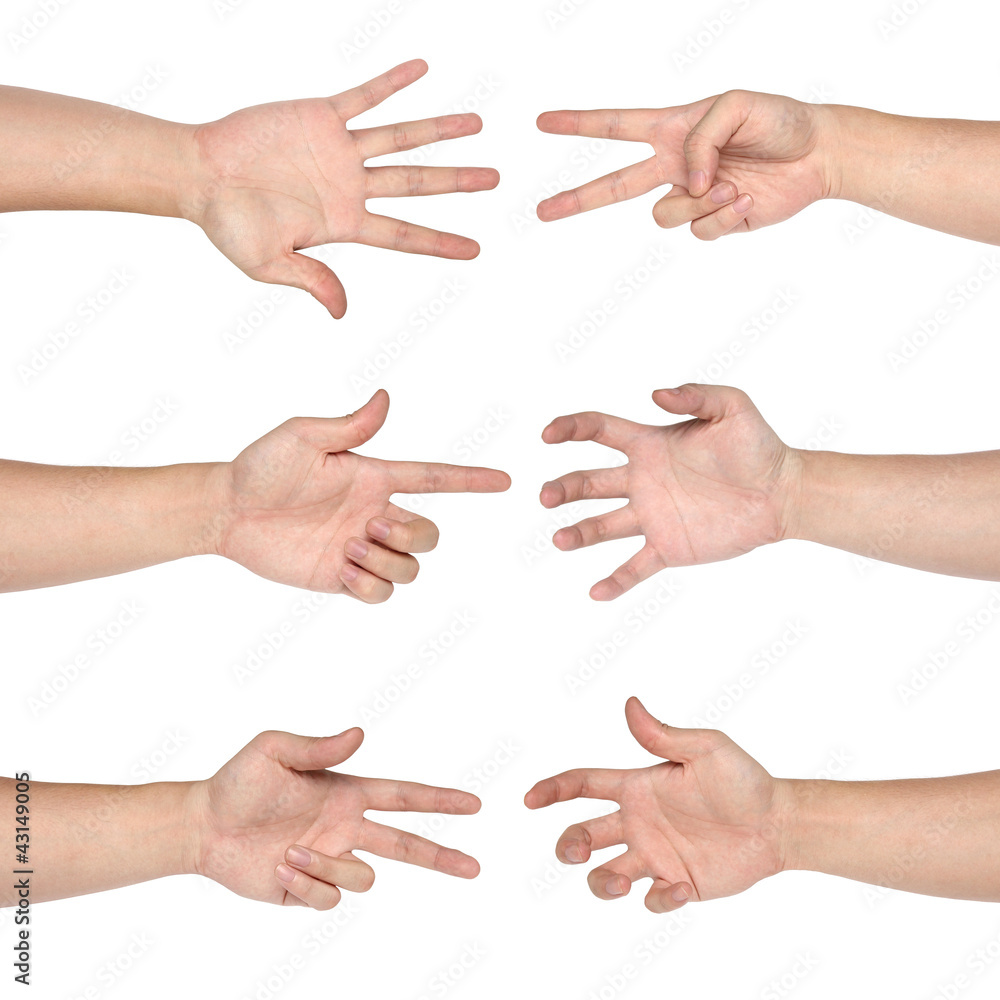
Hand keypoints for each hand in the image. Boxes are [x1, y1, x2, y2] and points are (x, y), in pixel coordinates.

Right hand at [184, 59, 498, 316]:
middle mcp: (350, 186)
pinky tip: (423, 69)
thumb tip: (342, 312)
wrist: (198, 174)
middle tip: (496, 179)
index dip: (440, 241)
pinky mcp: (320, 116)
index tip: (475, 249)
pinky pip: (363, 96)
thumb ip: (312, 281)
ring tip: (478, 123)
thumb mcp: (270, 264)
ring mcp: (338, 150)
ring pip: (401, 138)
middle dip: (457, 182)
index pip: (404, 234)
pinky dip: (391, 83)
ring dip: (438, 130)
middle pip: (417, 183)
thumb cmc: (228, 225)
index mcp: (344, 224)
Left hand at [187, 727, 480, 908]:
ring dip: (330, 868)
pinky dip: (306, 885)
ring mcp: (329, 861)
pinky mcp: (307, 891)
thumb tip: (361, 734)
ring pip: (363, 879)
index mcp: (347, 794)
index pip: (404, 796)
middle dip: (441, 856)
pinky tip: (280, 869)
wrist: (203, 826)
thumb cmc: (238, 781)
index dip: (439, 800)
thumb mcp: (274, 749)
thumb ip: (318, 746)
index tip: (474, 803)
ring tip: (290, 852)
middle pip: (406, 845)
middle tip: (474, 868)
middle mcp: (345, 829)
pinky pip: (328, 899)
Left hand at [214, 389, 509, 601]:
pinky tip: (342, 571)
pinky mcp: (343, 577)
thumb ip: (348, 425)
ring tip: (347, 548)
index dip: (471, 480)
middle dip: (412, 535)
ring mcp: (361, 548)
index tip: (505, 480)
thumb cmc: (262, 466)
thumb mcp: (302, 436)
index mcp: (375, 478)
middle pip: (431, 535)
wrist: (227, 510)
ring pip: (412, 567)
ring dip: (387, 561)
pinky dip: (371, 586)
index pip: (434, 479)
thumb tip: (385, 398)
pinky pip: (383, 593)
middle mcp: (375, 514)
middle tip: (368, 528)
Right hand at [524, 698, 788, 911]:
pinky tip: (682, 887)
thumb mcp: (705, 748)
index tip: (529, 800)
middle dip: (567, 845)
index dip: (553, 790)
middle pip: (582, 835)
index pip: (584, 785)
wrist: (779, 823)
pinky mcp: (677, 884)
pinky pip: (652, 900)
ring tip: (620, 881)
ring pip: (604, 876)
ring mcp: (655, 855)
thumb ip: (663, 735)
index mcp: (637, 786)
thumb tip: (630, 703)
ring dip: (601, 882)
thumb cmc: (743, 779)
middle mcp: (639, 822)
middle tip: (576, 851)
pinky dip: (658, 900)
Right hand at [536, 90, 834, 239]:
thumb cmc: (779, 121)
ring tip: (733, 180)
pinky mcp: (713, 222)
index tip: (542, 123)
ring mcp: (692, 197)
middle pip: (613, 186)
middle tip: (542, 211)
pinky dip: (723, 215)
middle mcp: (674, 165)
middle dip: (576, 199)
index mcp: (672, 130)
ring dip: (699, 200)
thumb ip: (700, 139)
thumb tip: (687, 183)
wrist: (817, 155)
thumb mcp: (737, 106)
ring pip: (663, 215)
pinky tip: (745, 198)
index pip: (615, 126)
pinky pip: (698, 231)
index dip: (578, 124)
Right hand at [539, 384, 798, 599]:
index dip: (570, 429)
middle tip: (545, 497)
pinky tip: (595, 593)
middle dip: (563, 489)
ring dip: (578, 533)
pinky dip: (616, 580)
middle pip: (589, 482)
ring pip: (603, 526)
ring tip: (559, 540)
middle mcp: (643, 480)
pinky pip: (636, 567)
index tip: (548, 435)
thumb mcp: (732, 406)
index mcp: (651, 444)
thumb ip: (695, 395)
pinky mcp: (669, 547)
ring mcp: (653, 516)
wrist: (783, 494)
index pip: (600, 431)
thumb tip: (654, 394)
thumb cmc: (759, 446)